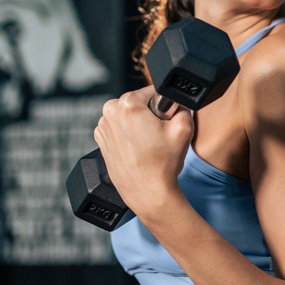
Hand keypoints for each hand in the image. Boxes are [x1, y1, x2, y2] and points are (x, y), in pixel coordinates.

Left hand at [93, 85, 193, 221]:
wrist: (148, 193)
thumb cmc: (163, 164)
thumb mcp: (184, 127)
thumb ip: (182, 104)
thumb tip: (175, 99)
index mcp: (128, 104)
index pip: (152, 91)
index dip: (164, 105)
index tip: (165, 120)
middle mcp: (110, 112)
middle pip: (138, 102)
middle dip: (150, 113)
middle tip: (158, 134)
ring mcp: (103, 127)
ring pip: (127, 114)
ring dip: (138, 123)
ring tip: (148, 144)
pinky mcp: (101, 139)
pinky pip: (118, 127)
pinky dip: (128, 134)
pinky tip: (137, 148)